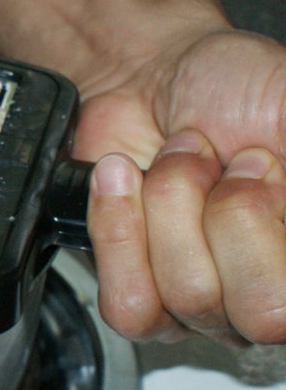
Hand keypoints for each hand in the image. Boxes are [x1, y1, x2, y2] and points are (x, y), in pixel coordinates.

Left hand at [76, 29, 285, 344]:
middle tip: (221, 166)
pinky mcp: (138, 298)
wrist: (152, 79)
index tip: (263, 161)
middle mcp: (266, 293)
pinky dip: (119, 229)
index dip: (272, 221)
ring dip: (172, 206)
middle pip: (259, 310)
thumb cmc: (236, 91)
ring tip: (175, 164)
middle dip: (231, 212)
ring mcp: (202, 306)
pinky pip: (131, 302)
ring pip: (189, 296)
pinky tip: (124, 184)